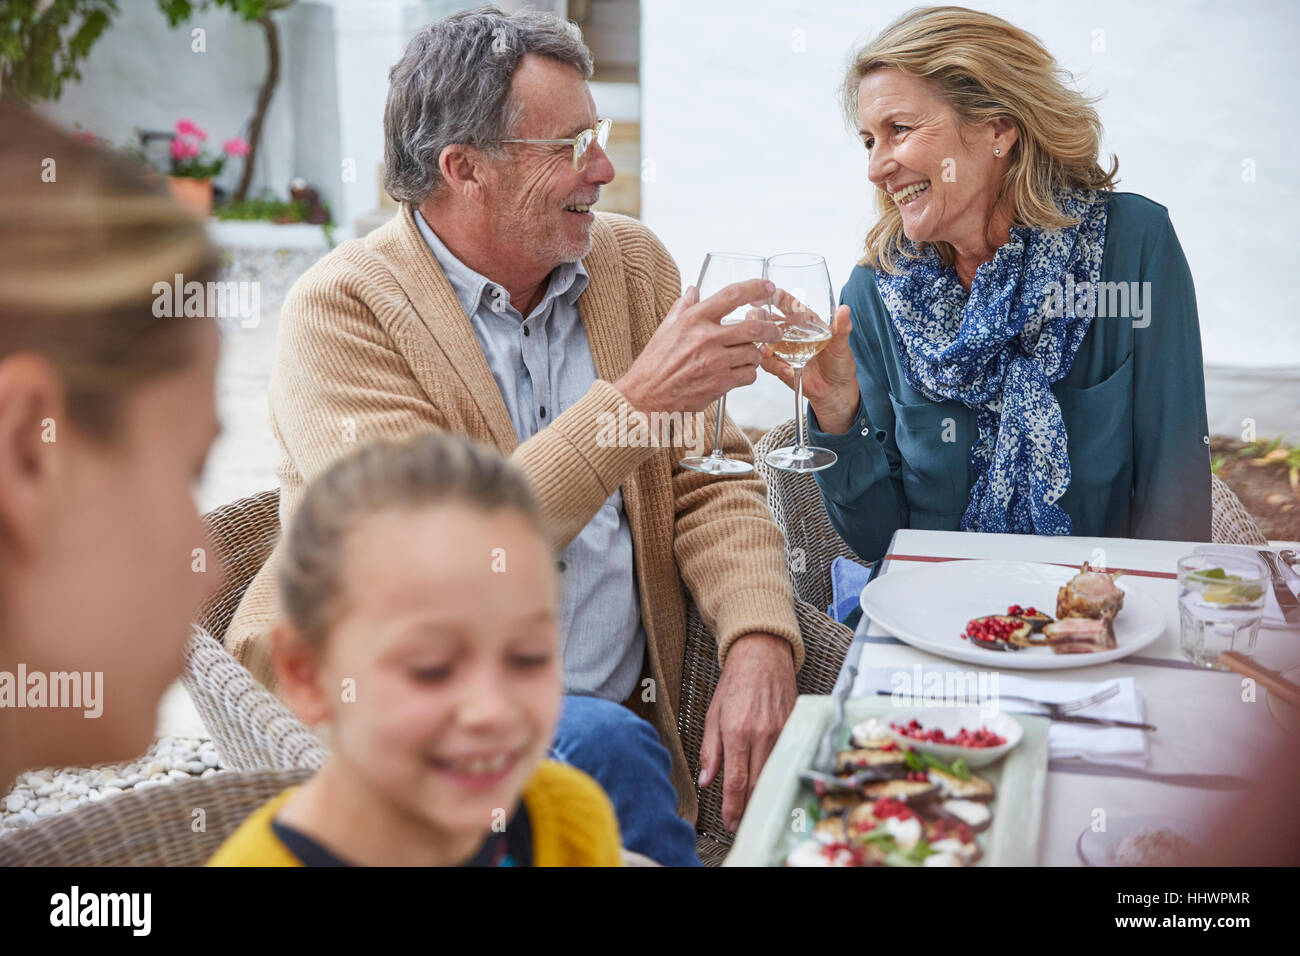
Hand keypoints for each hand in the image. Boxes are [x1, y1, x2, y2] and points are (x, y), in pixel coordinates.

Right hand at [614, 279, 781, 414]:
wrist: (645, 397)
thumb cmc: (654, 364)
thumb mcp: (665, 329)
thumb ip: (683, 308)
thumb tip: (693, 290)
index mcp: (693, 320)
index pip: (731, 296)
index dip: (754, 288)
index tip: (767, 287)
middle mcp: (705, 338)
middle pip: (753, 327)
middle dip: (771, 329)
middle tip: (776, 331)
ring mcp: (714, 363)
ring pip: (753, 354)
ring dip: (755, 355)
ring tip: (748, 356)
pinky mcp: (719, 385)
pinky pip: (748, 376)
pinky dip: (748, 374)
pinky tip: (738, 373)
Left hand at [697, 632, 796, 831]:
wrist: (762, 654)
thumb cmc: (735, 682)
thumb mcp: (713, 714)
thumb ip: (710, 750)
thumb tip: (706, 781)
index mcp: (738, 731)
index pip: (737, 781)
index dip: (732, 807)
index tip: (729, 822)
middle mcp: (762, 734)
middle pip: (758, 784)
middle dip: (749, 809)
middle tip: (740, 824)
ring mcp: (782, 730)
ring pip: (774, 774)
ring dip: (764, 795)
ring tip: (753, 810)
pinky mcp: (795, 726)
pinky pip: (788, 757)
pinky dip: (779, 774)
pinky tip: (772, 784)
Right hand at [758, 295, 859, 434]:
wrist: (835, 390)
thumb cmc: (839, 363)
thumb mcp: (842, 344)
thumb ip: (841, 327)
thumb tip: (845, 309)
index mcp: (803, 320)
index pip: (784, 301)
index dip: (771, 295)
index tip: (761, 295)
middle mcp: (789, 332)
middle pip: (763, 318)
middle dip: (756, 319)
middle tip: (756, 324)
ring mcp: (781, 349)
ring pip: (760, 340)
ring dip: (760, 344)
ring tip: (770, 352)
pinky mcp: (778, 366)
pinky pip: (767, 363)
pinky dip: (774, 365)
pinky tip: (787, 370)